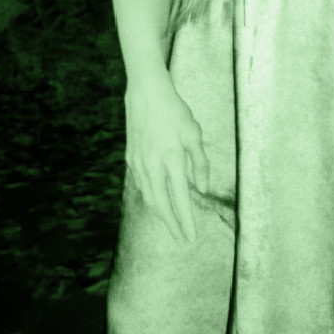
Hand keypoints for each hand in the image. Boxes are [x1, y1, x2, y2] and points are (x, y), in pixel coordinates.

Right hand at [125, 77, 209, 247]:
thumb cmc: (175, 111)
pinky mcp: (131, 158)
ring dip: (161, 215)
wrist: (145, 92)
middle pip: (161, 205)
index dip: (186, 221)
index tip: (192, 238)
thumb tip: (201, 189)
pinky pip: (141, 185)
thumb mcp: (194, 133)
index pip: (180, 199)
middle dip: (172, 226)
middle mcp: (152, 165)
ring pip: (149, 198)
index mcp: (171, 159)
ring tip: (172, 225)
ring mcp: (139, 163)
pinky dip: (151, 198)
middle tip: (183, 241)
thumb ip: (200, 163)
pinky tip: (158, 201)